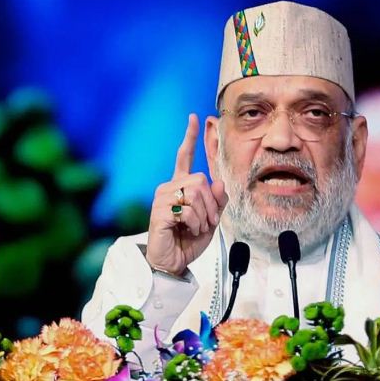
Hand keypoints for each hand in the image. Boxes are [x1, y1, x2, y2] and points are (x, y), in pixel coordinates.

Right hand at [145, 113, 227, 275]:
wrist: (172, 262)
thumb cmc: (188, 241)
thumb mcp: (210, 219)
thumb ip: (217, 201)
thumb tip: (220, 182)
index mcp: (180, 186)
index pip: (183, 157)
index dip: (189, 137)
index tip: (194, 118)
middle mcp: (169, 188)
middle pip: (200, 180)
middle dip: (211, 203)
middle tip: (207, 221)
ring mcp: (162, 199)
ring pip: (195, 193)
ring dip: (204, 215)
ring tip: (197, 227)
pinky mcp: (159, 212)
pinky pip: (187, 209)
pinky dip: (195, 222)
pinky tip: (188, 230)